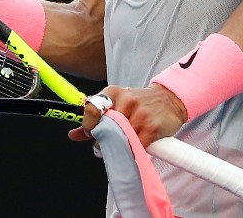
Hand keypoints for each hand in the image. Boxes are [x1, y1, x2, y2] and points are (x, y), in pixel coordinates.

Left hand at [68, 84, 187, 147]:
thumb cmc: (139, 103)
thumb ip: (94, 119)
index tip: (90, 133)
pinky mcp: (152, 127)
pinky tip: (134, 146)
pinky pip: (136, 145)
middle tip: (105, 144)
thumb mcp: (116, 104)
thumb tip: (73, 134)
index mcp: (113, 93)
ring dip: (118, 146)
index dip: (87, 125)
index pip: (91, 108)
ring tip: (121, 144)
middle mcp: (126, 101)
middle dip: (103, 139)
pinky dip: (133, 149)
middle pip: (106, 127)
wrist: (169, 99)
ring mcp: (140, 114)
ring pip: (120, 138)